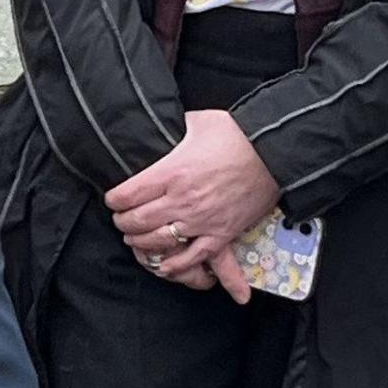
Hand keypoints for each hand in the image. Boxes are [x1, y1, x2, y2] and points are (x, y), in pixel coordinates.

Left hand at [105, 109, 278, 300]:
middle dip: (122, 222)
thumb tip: (161, 123)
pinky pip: (193, 258)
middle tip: (120, 220)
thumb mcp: (197, 122)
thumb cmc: (237, 134)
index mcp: (171, 171)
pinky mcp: (221, 234)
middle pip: (137, 220)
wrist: (274, 154)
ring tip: (135, 238)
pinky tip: (164, 265)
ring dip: (140, 242)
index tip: (112, 199)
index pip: (126, 194)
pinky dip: (175, 265)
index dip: (113, 200)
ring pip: (158, 241)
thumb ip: (174, 128)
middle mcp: (182, 199)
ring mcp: (201, 220)